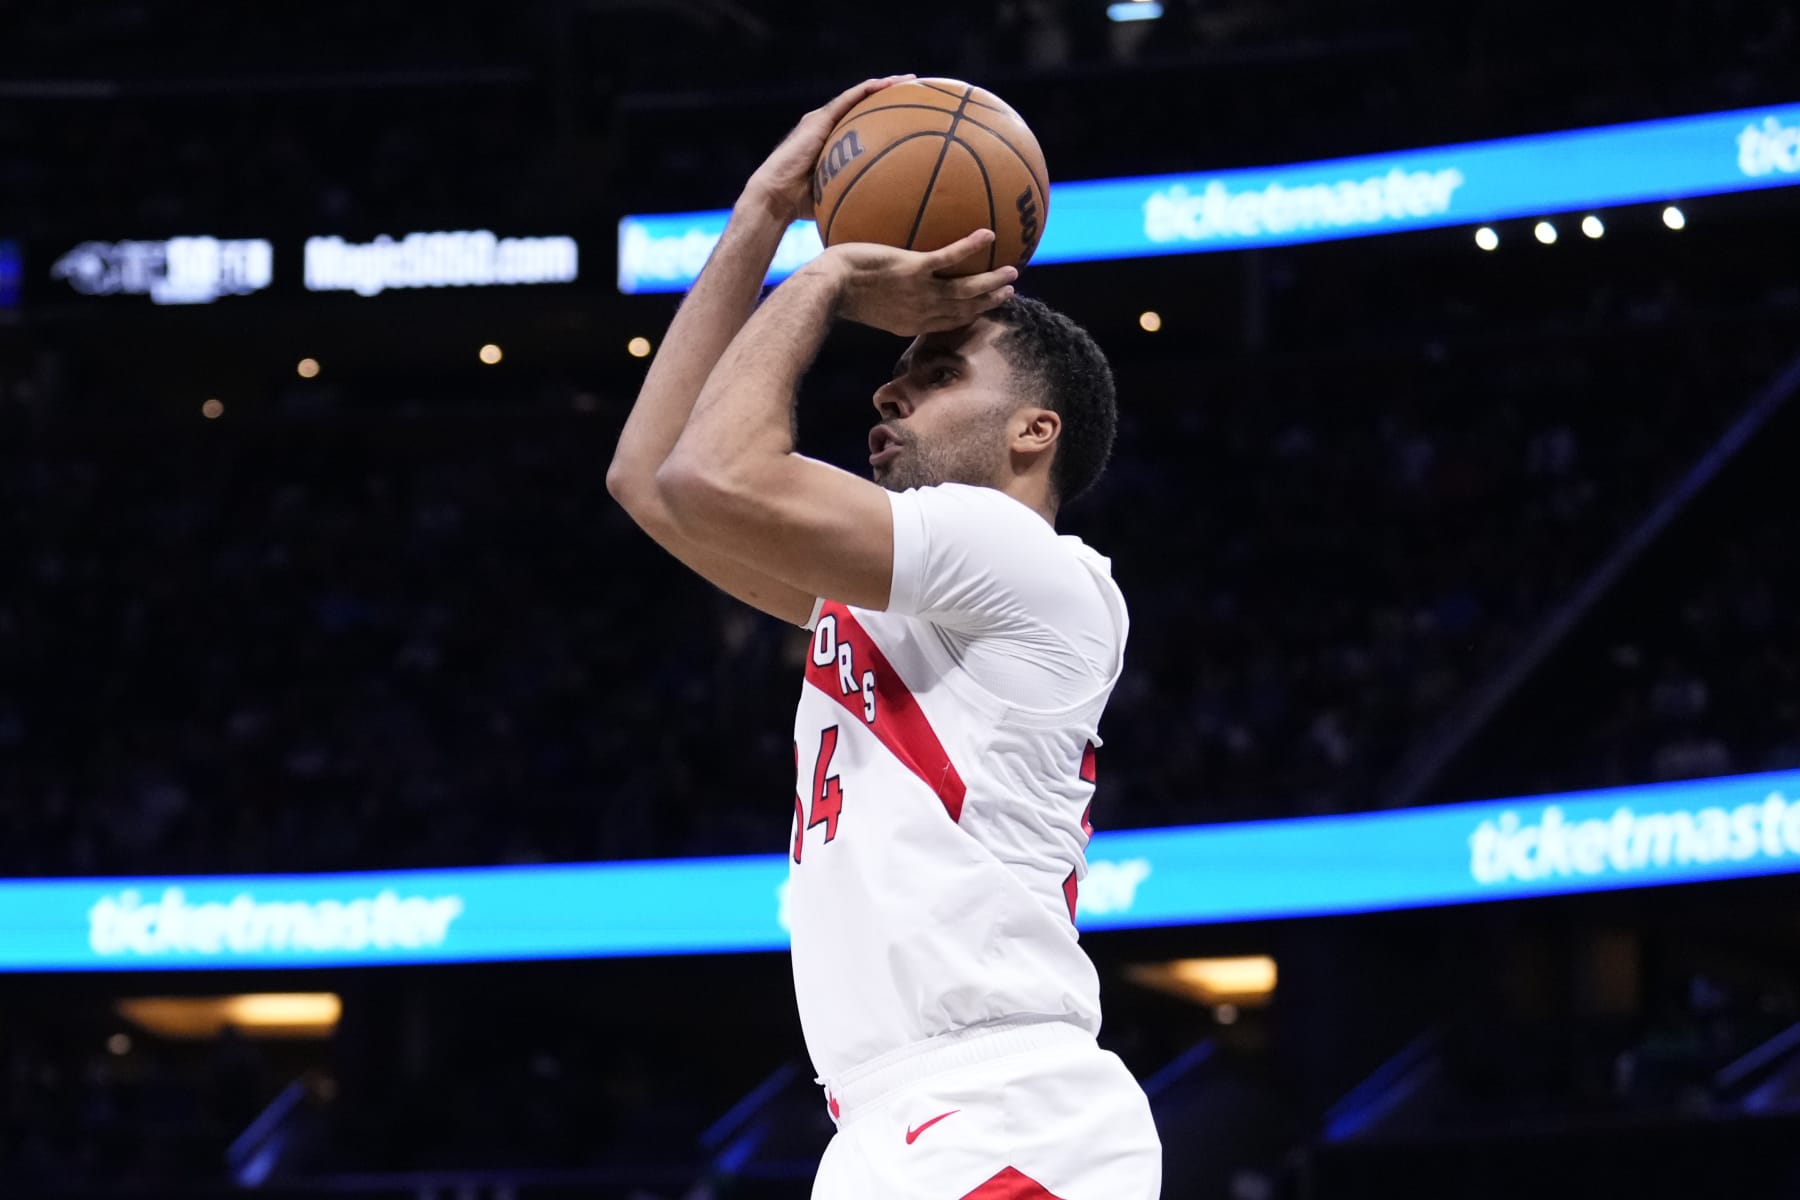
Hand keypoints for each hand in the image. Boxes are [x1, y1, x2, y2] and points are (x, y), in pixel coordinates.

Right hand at [742, 75, 915, 223]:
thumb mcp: (836, 196)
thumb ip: (855, 194)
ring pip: (860, 96)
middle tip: (918, 91)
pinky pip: (849, 98)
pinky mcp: (819, 119)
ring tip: (911, 80)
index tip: (913, 116)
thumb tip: (882, 213)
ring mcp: (823, 120)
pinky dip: (869, 89)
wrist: (776, 196)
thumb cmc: (801, 206)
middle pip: (865, 106)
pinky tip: (889, 84)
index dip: (887, 118)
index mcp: (832, 143)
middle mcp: (828, 127)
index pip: (864, 124)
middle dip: (892, 97)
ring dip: (886, 86)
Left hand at [811, 229, 1017, 335]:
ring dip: (990, 281)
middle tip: (1009, 292)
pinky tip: (988, 234)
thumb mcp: (865, 302)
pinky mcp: (913, 270)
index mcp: (910, 323)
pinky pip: (949, 258)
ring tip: (1011, 272)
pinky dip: (970, 248)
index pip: (948, 322)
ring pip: (965, 289)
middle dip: (988, 302)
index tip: (987, 306)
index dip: (971, 315)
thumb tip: (887, 284)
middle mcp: (921, 312)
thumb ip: (885, 298)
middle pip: (964, 309)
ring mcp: (919, 292)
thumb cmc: (838, 290)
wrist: (828, 286)